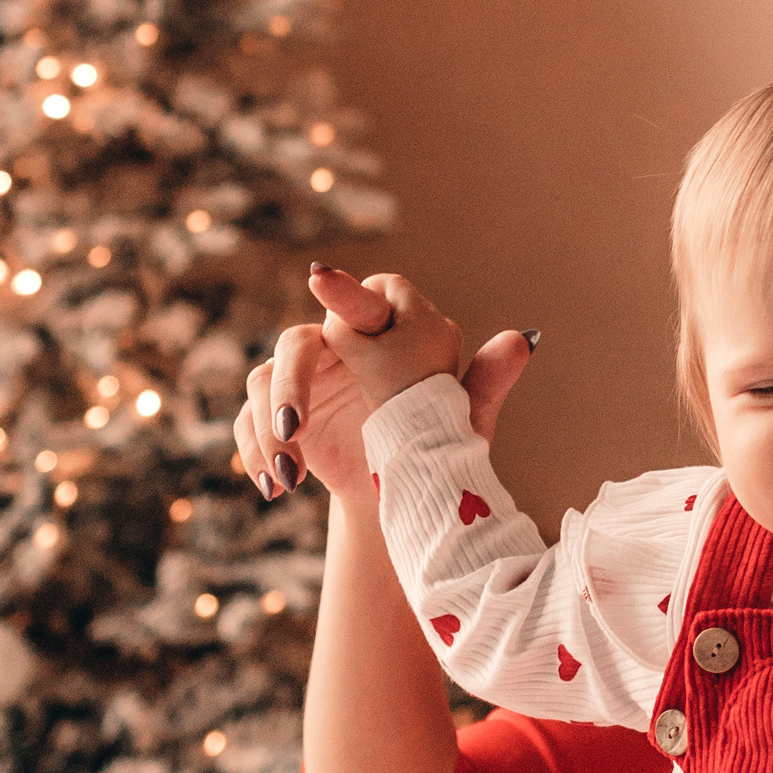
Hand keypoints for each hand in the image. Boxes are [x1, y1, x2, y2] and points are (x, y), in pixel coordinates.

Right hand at [234, 279, 536, 499]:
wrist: (402, 495)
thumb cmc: (440, 445)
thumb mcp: (466, 422)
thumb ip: (486, 380)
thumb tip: (524, 340)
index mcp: (378, 335)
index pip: (357, 302)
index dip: (342, 291)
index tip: (320, 277)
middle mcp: (334, 348)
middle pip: (296, 342)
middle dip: (291, 386)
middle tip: (295, 431)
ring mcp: (301, 381)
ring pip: (262, 380)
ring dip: (267, 428)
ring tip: (288, 475)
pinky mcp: (276, 418)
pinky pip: (248, 421)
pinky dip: (255, 452)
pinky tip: (275, 486)